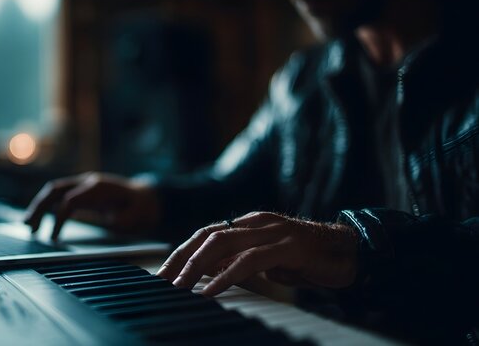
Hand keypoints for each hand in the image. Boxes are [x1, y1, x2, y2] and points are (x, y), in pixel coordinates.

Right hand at [24, 172, 159, 239]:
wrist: (148, 198)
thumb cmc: (141, 210)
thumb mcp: (133, 218)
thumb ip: (118, 220)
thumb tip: (106, 221)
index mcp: (100, 187)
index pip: (70, 199)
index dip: (59, 218)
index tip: (53, 237)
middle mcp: (89, 182)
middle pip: (56, 189)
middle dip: (39, 207)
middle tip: (29, 227)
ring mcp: (84, 184)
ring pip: (54, 190)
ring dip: (39, 206)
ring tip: (28, 225)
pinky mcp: (81, 191)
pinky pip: (59, 195)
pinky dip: (46, 206)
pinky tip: (39, 220)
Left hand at [156, 211, 358, 295]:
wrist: (350, 252)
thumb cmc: (307, 259)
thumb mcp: (267, 261)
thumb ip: (240, 262)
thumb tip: (210, 274)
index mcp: (249, 223)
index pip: (206, 234)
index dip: (182, 252)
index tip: (163, 274)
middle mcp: (257, 222)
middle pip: (207, 236)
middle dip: (181, 259)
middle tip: (162, 281)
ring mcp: (273, 231)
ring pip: (223, 243)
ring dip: (196, 267)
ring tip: (180, 286)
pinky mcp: (289, 246)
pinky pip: (250, 260)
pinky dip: (227, 275)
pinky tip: (212, 290)